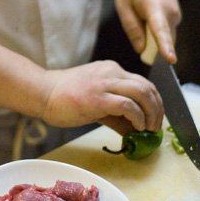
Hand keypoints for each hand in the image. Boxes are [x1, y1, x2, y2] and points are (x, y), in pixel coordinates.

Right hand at [41, 60, 163, 134]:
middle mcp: (111, 72)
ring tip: (147, 129)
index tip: (155, 119)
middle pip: (147, 87)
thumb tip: (133, 131)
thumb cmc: (64, 98)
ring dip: (151, 114)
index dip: (155, 102)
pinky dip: (137, 118)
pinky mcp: (97, 97)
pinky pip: (128, 105)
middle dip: (157, 109)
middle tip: (155, 127)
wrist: (42, 93)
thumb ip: (116, 114)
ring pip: (142, 93)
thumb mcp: (96, 102)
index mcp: (111, 70)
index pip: (143, 83)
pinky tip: (135, 127)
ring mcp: (104, 83)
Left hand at [114, 0, 180, 62]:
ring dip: (153, 36)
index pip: (161, 31)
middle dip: (151, 46)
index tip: (171, 60)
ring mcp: (176, 13)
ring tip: (140, 13)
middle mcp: (170, 12)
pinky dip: (156, 30)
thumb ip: (132, 28)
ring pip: (165, 36)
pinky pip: (166, 30)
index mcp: (155, 7)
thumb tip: (141, 50)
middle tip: (136, 24)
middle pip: (163, 40)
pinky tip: (147, 14)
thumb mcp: (123, 5)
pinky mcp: (176, 15)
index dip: (165, 47)